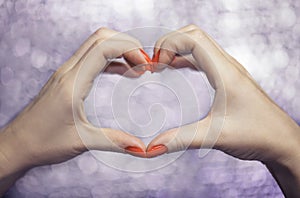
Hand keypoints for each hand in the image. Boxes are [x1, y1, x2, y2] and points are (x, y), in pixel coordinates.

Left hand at [0, 28, 150, 177]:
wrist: (18, 144)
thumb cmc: (43, 142)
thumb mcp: (82, 142)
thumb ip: (114, 141)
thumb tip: (141, 147)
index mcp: (72, 84)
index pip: (102, 48)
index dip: (128, 49)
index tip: (145, 65)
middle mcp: (68, 72)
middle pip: (100, 38)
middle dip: (127, 44)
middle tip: (145, 62)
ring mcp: (66, 72)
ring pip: (96, 45)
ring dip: (119, 50)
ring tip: (139, 66)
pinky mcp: (67, 78)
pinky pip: (92, 58)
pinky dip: (111, 59)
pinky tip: (124, 71)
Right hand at [146, 25, 299, 195]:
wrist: (282, 141)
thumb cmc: (257, 135)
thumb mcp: (215, 136)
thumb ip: (181, 140)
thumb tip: (152, 147)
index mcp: (225, 73)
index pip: (194, 39)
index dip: (170, 44)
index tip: (156, 65)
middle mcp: (227, 66)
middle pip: (194, 35)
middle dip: (169, 43)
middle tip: (154, 64)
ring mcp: (228, 70)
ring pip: (198, 44)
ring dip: (177, 48)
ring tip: (159, 65)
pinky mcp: (227, 77)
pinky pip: (203, 57)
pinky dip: (185, 58)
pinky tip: (174, 69)